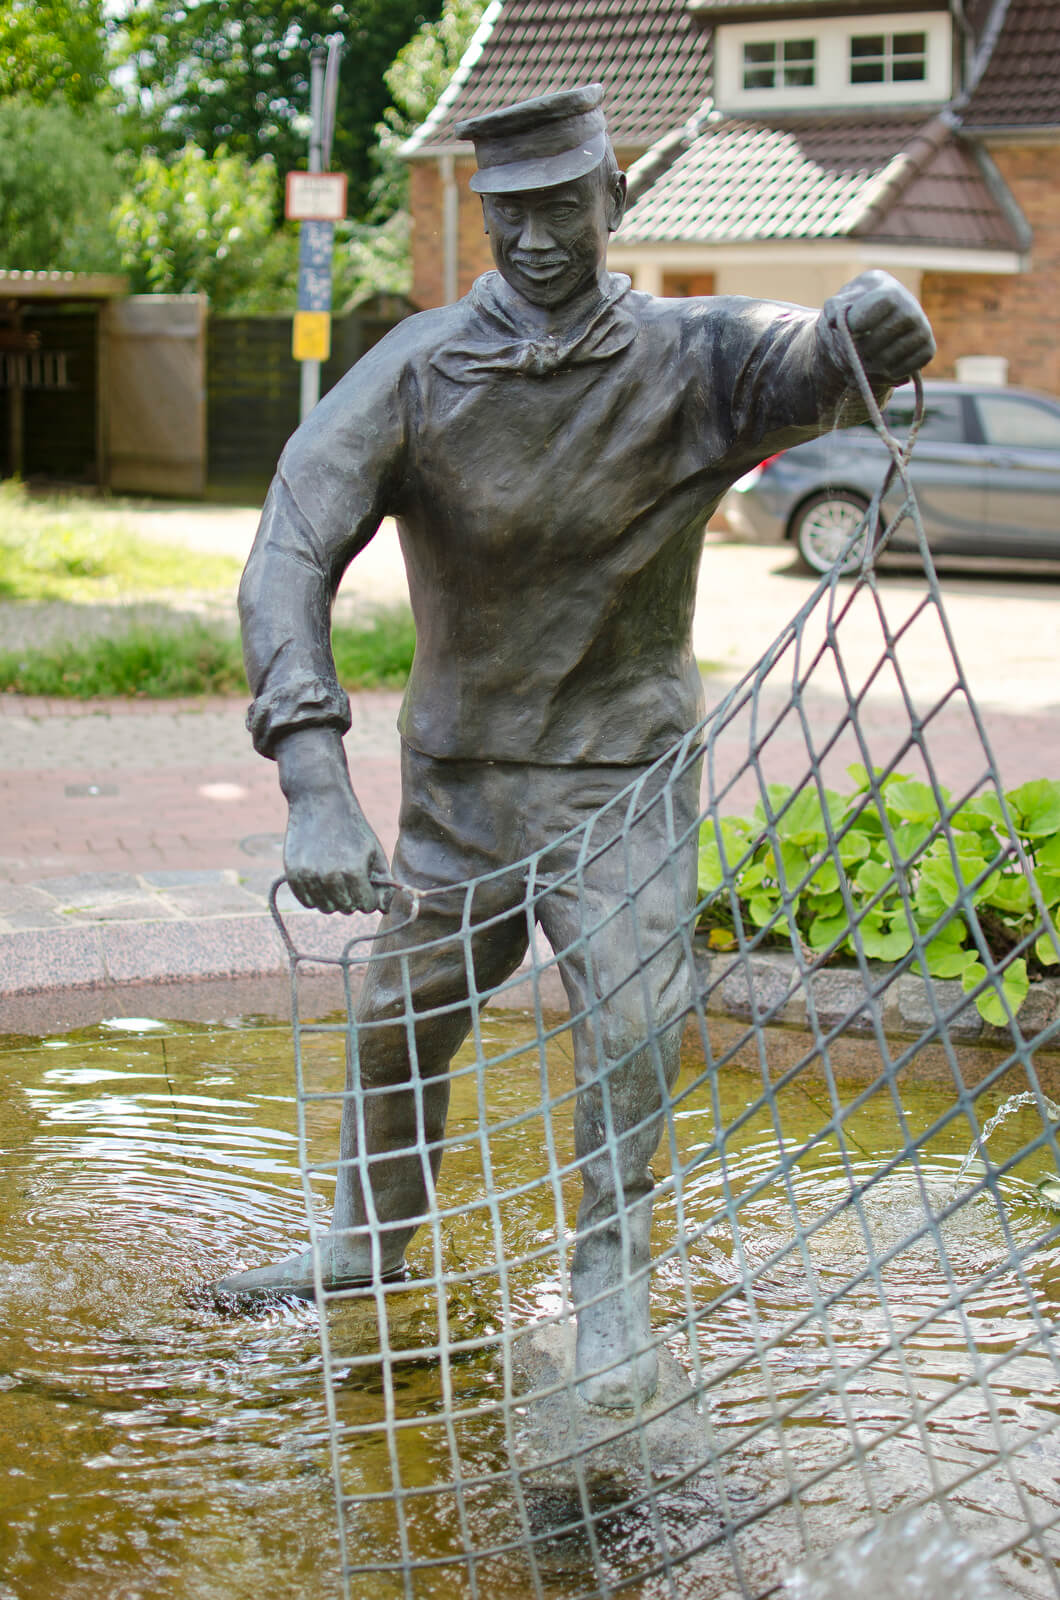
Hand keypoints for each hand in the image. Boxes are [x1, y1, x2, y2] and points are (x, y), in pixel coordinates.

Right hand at [284, 786, 391, 913]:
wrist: (319, 801)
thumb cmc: (352, 827)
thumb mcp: (374, 850)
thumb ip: (383, 882)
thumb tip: (384, 909)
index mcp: (353, 871)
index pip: (366, 905)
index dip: (370, 898)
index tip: (368, 887)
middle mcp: (329, 877)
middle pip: (346, 908)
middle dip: (353, 898)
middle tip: (351, 880)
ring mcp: (308, 876)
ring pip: (325, 907)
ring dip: (334, 899)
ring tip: (337, 878)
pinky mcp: (292, 873)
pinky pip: (305, 902)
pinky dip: (315, 897)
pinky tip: (321, 881)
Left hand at [827, 269, 935, 383]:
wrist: (875, 324)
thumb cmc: (854, 313)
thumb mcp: (839, 305)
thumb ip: (834, 309)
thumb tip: (836, 320)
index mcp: (889, 290)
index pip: (882, 303)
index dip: (860, 320)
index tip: (849, 330)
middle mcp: (911, 308)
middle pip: (881, 336)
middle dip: (859, 350)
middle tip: (849, 353)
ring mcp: (923, 329)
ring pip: (889, 359)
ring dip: (868, 367)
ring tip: (860, 362)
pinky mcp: (928, 350)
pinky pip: (901, 372)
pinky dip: (884, 375)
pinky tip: (877, 366)